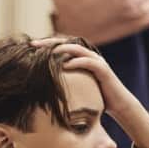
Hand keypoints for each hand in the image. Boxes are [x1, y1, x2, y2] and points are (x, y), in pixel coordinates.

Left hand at [29, 37, 148, 147]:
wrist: (118, 105)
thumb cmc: (97, 98)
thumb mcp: (76, 88)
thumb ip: (64, 82)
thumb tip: (43, 86)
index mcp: (81, 58)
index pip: (61, 46)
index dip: (46, 45)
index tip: (30, 48)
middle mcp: (89, 56)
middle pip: (67, 43)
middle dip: (49, 43)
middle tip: (33, 45)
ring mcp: (97, 61)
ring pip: (77, 49)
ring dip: (62, 49)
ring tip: (48, 52)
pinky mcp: (103, 70)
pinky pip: (89, 62)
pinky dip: (77, 62)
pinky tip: (65, 65)